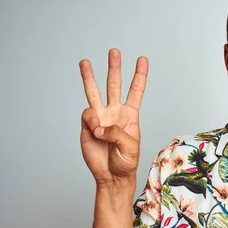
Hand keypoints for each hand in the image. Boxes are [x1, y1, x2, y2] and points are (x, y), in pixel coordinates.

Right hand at [79, 48, 148, 185]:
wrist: (111, 176)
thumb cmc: (126, 162)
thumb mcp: (130, 147)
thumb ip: (116, 133)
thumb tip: (98, 125)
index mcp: (131, 115)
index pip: (136, 91)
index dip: (139, 75)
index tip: (142, 59)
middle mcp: (115, 112)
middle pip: (115, 85)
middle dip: (114, 68)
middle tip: (114, 51)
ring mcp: (100, 117)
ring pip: (94, 92)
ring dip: (90, 77)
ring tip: (85, 62)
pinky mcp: (87, 125)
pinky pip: (87, 115)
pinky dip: (91, 121)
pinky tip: (95, 131)